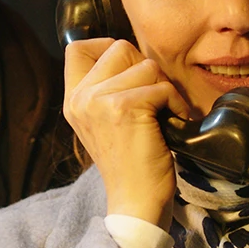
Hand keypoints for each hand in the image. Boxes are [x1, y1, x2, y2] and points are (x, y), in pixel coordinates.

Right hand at [63, 38, 190, 228]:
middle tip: (152, 100)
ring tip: (161, 115)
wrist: (134, 201)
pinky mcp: (124, 107)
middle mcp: (80, 97)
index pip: (77, 47)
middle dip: (144, 69)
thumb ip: (105, 89)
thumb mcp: (104, 121)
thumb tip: (130, 55)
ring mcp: (99, 101)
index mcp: (72, 99)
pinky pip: (162, 87)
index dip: (107, 46)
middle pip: (119, 47)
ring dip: (163, 89)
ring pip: (145, 65)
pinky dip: (175, 104)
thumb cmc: (129, 162)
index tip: (128, 70)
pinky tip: (171, 125)